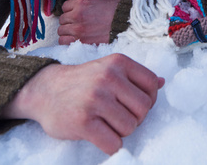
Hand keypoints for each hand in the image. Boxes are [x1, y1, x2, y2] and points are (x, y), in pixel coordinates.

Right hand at [1, 54, 164, 154]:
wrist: (43, 90)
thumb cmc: (81, 82)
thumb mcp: (107, 68)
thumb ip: (133, 77)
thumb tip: (163, 82)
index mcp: (118, 62)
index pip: (152, 85)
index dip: (147, 99)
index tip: (131, 103)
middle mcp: (108, 77)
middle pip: (144, 109)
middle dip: (134, 118)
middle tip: (116, 116)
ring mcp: (95, 99)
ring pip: (130, 127)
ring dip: (120, 132)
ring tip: (105, 123)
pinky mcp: (83, 121)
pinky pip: (114, 144)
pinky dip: (110, 145)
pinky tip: (98, 135)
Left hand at [58, 0, 120, 44]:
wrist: (127, 25)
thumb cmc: (118, 10)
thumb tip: (88, 2)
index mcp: (82, 2)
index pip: (64, 6)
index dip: (70, 10)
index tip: (75, 14)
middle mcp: (77, 15)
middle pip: (62, 20)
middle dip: (68, 22)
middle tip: (77, 24)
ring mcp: (78, 29)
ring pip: (61, 31)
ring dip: (67, 32)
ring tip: (76, 33)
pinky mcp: (81, 41)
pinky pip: (64, 42)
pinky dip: (67, 41)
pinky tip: (75, 40)